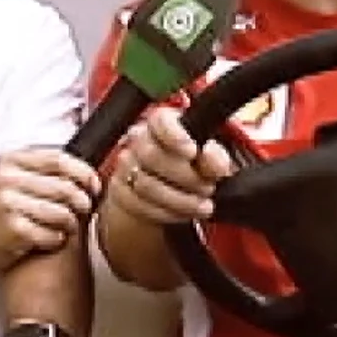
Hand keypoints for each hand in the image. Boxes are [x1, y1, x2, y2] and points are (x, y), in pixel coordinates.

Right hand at [0, 149, 102, 277]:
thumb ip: (38, 171)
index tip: (94, 185)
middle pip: (65, 186)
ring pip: (62, 212)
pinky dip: (57, 239)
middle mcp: (8, 179)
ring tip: (66, 227)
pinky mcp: (13, 229)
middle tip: (84, 210)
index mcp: (10, 161)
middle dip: (82, 201)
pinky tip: (50, 239)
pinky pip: (52, 234)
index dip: (83, 173)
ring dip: (71, 223)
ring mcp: (9, 204)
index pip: (59, 159)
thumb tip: (82, 172)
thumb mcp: (7, 180)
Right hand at [108, 107, 236, 225]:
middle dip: (186, 178)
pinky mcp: (121, 191)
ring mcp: (126, 166)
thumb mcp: (210, 156)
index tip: (193, 152)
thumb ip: (215, 157)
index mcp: (162, 123)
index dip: (175, 136)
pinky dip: (167, 214)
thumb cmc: (193, 164)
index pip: (160, 122)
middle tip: (209, 188)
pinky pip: (140, 206)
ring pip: (146, 186)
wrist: (172, 186)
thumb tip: (215, 162)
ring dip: (180, 201)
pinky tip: (185, 214)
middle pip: (152, 157)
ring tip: (203, 205)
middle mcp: (139, 141)